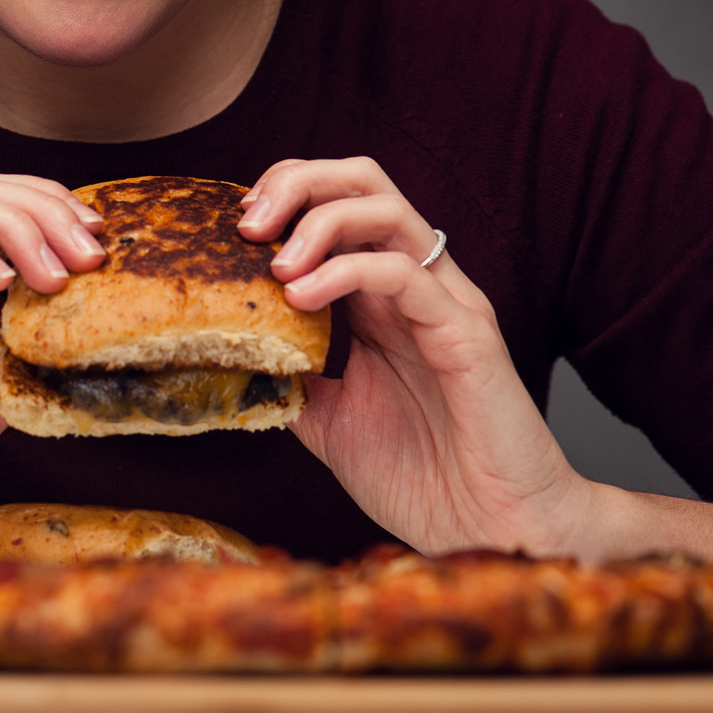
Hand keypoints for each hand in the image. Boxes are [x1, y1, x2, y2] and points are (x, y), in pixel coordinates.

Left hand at [238, 157, 594, 556]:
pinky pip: (406, 273)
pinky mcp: (467, 333)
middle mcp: (414, 284)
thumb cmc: (421, 476)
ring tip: (276, 266)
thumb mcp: (326, 418)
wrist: (488, 530)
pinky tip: (304, 299)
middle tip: (248, 226)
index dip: (282, 196)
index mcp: (380, 296)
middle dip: (296, 183)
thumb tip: (224, 350)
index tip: (231, 230)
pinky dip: (347, 270)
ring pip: (388, 210)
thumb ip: (285, 373)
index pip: (334, 203)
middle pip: (363, 181)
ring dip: (319, 221)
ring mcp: (445, 302)